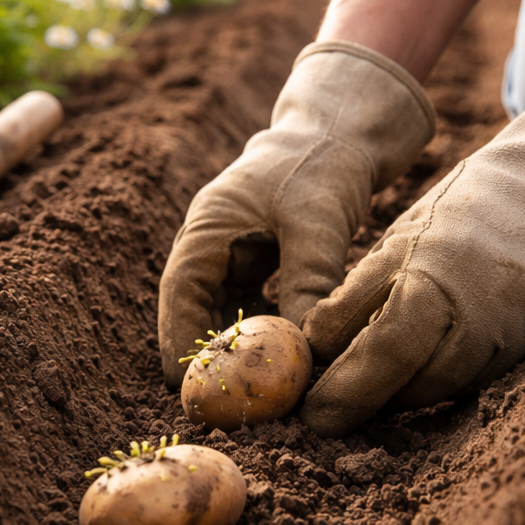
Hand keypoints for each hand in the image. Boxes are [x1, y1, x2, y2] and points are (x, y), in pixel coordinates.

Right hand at [158, 41, 435, 386]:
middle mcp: (212, 243)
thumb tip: (305, 345)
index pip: (181, 293)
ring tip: (256, 387)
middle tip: (228, 398)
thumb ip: (308, 279)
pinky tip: (281, 356)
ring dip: (236, 345)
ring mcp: (232, 252)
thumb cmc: (324, 160)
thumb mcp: (316, 220)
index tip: (193, 384)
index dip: (181, 341)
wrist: (343, 126)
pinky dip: (260, 331)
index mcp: (208, 226)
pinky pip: (248, 306)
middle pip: (194, 309)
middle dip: (209, 352)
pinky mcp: (257, 261)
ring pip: (220, 311)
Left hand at [301, 82, 524, 436]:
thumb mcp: (399, 238)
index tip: (302, 389)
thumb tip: (316, 349)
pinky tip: (411, 385)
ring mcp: (501, 319)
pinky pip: (472, 382)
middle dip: (351, 397)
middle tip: (319, 421)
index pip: (355, 321)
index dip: (327, 364)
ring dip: (394, 400)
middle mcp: (459, 289)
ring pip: (435, 384)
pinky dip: (436, 390)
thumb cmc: (458, 215)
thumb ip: (362, 293)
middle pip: (394, 360)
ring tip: (362, 403)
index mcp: (414, 256)